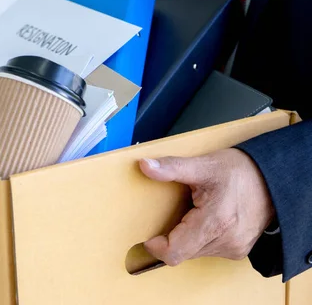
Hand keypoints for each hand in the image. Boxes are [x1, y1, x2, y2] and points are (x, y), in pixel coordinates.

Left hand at [138, 148, 274, 265]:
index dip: (157, 246)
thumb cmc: (239, 171)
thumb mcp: (203, 165)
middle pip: (182, 253)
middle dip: (171, 237)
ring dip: (186, 238)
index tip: (150, 234)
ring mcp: (234, 248)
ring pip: (194, 253)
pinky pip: (207, 251)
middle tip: (176, 212)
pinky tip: (205, 219)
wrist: (273, 180)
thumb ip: (172, 168)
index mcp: (215, 222)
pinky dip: (199, 238)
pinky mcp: (238, 251)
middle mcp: (226, 241)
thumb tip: (145, 165)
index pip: (174, 252)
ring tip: (193, 213)